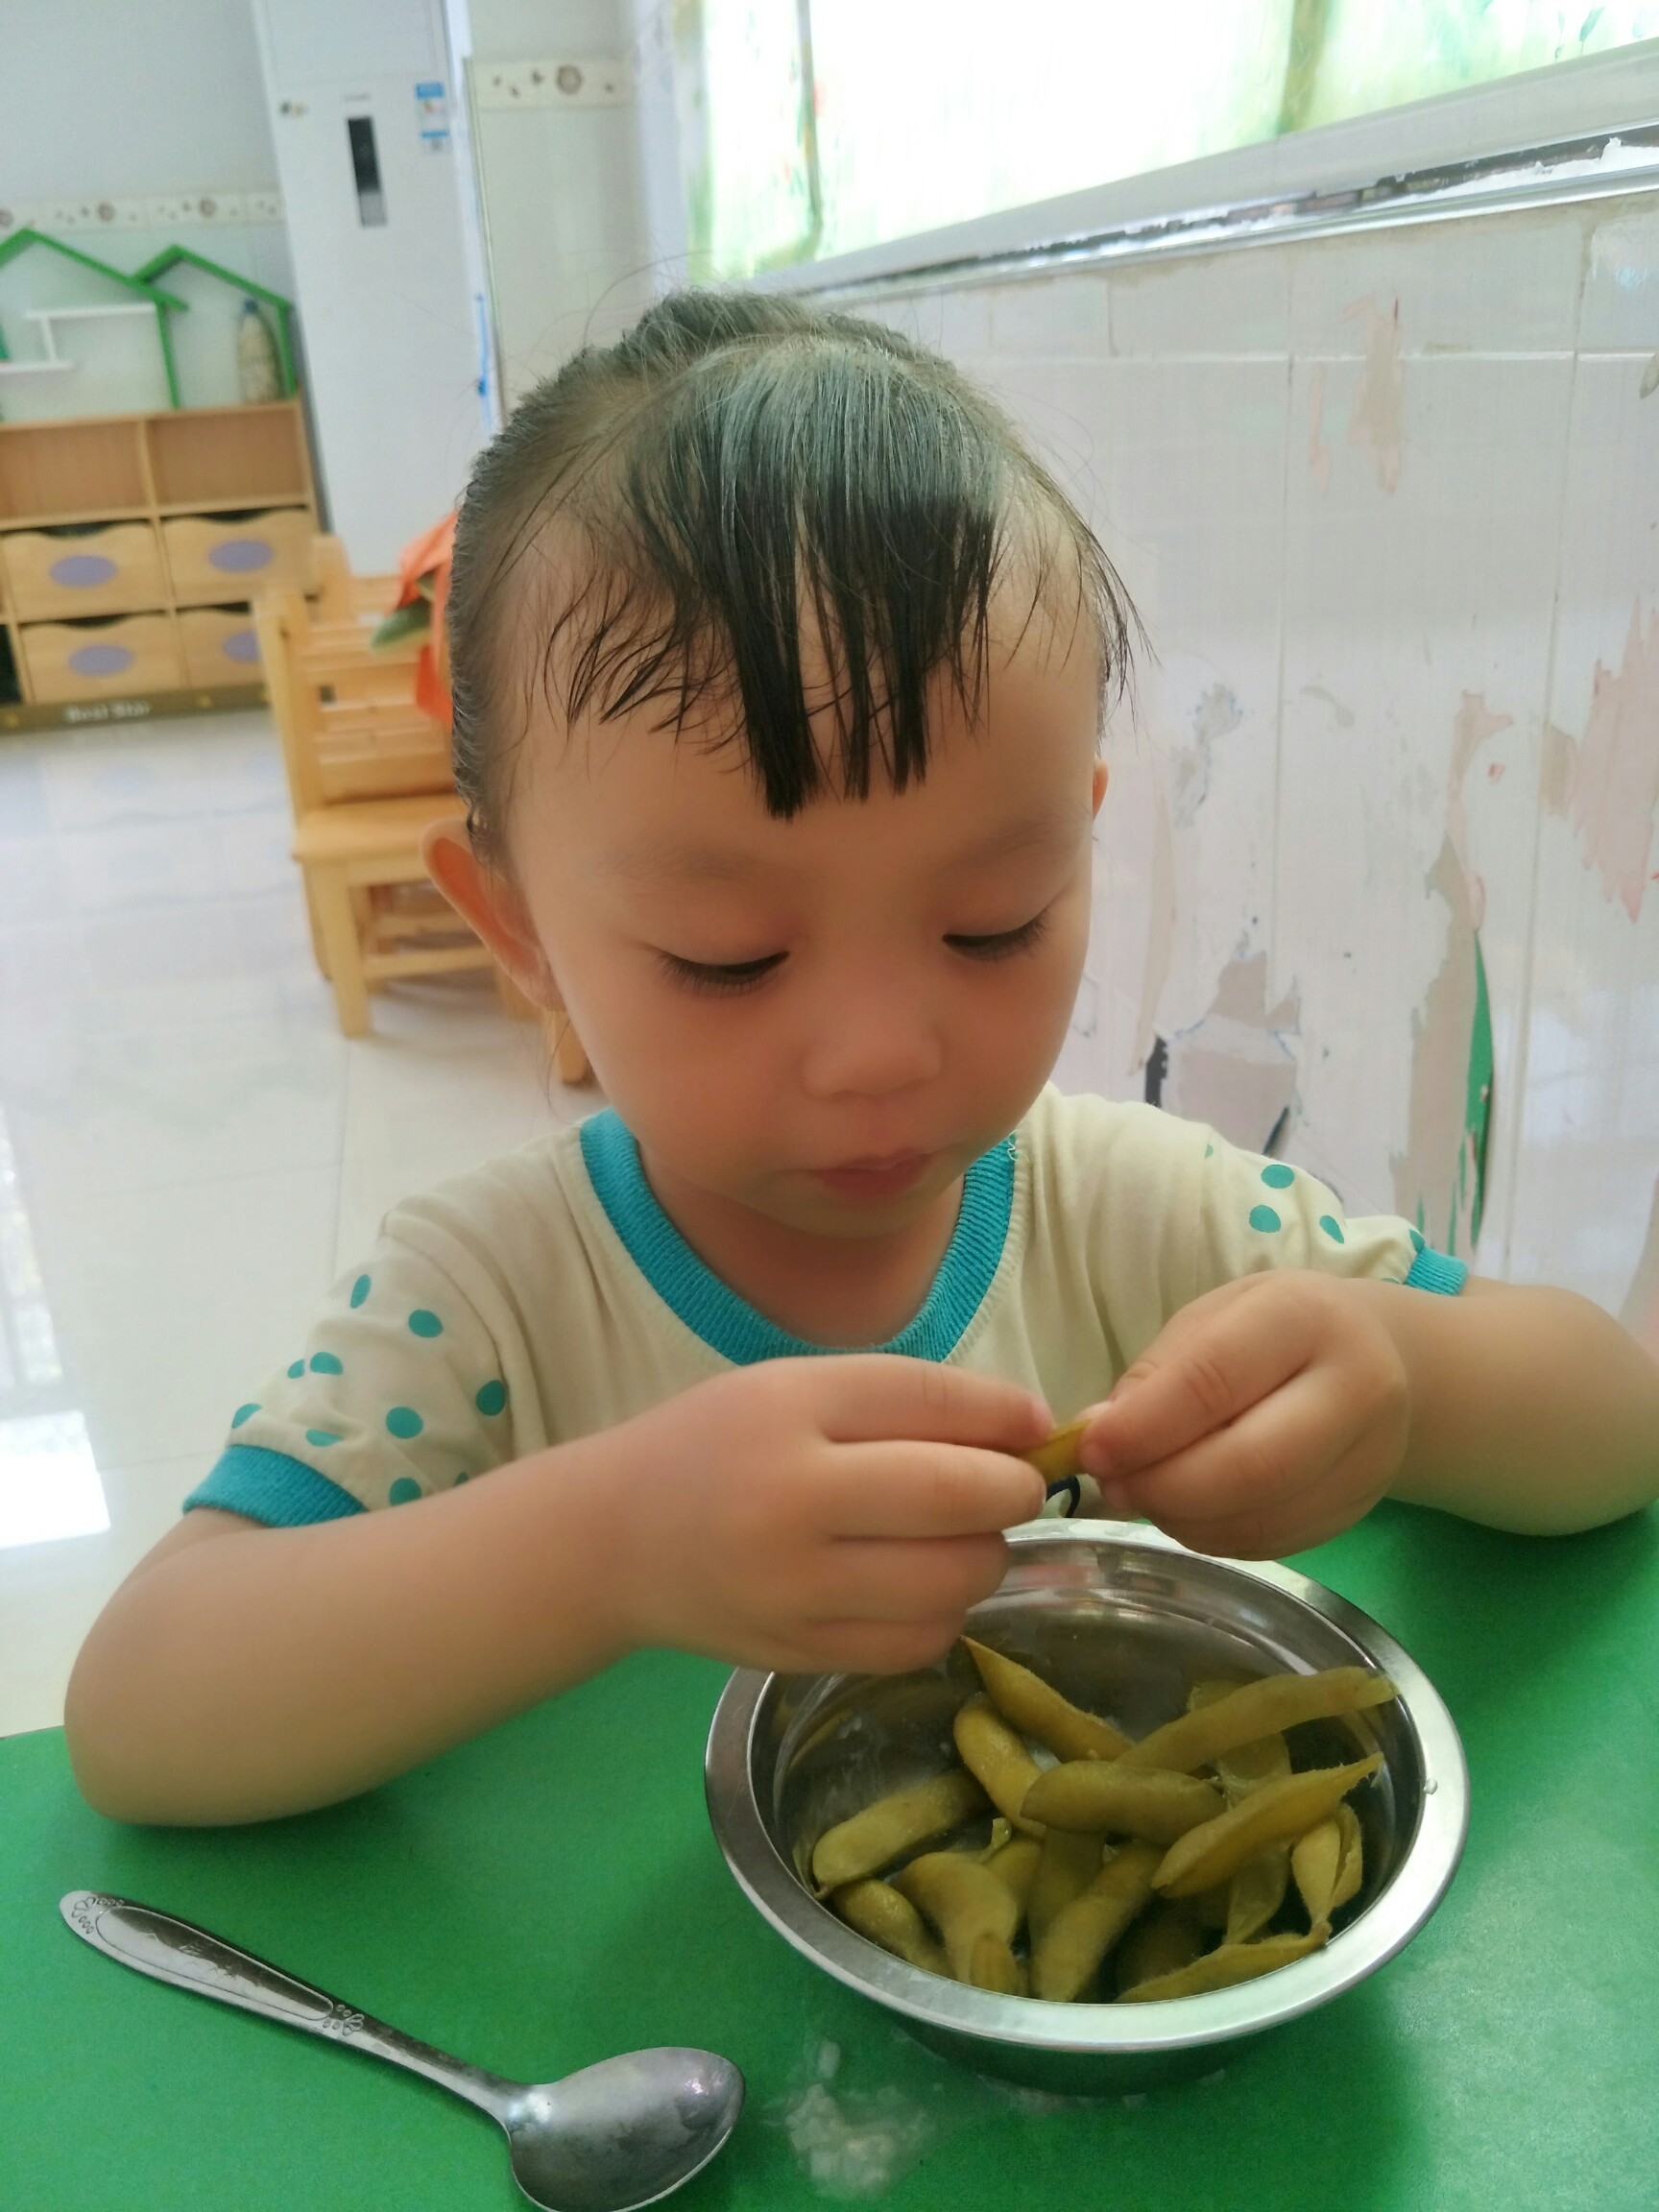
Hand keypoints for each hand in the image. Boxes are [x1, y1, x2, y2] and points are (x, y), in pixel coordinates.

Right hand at [608, 1356, 1049, 1674]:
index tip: (1038, 1427)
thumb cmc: (717, 1446)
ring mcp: (794, 1590)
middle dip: (1012, 1490)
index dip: (1005, 1416)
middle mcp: (788, 1501)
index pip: (928, 1401)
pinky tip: (918, 1584)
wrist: (616, 1541)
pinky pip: (919, 1641)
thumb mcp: (797, 1390)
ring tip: (958, 1537)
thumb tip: (1036, 1431)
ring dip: (985, 1555)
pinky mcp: (800, 1655)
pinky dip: (944, 1611)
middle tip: (1009, 1486)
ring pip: (951, 1580)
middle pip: (956, 1497)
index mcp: (787, 1412)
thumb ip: (910, 1401)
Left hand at [1077, 1273, 1411, 1557]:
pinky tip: (1186, 1514)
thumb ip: (1158, 1374)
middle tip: (1113, 1486)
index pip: (1214, 1381)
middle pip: (1250, 1465)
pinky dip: (1213, 1537)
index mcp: (1305, 1317)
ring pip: (1262, 1514)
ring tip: (1144, 1497)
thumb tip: (1100, 1435)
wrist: (1383, 1361)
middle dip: (1163, 1486)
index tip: (1091, 1449)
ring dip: (1182, 1519)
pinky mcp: (1359, 1509)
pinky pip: (1273, 1541)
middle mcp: (1355, 1387)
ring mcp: (1368, 1458)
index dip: (1143, 1426)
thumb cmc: (1275, 1332)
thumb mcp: (1213, 1319)